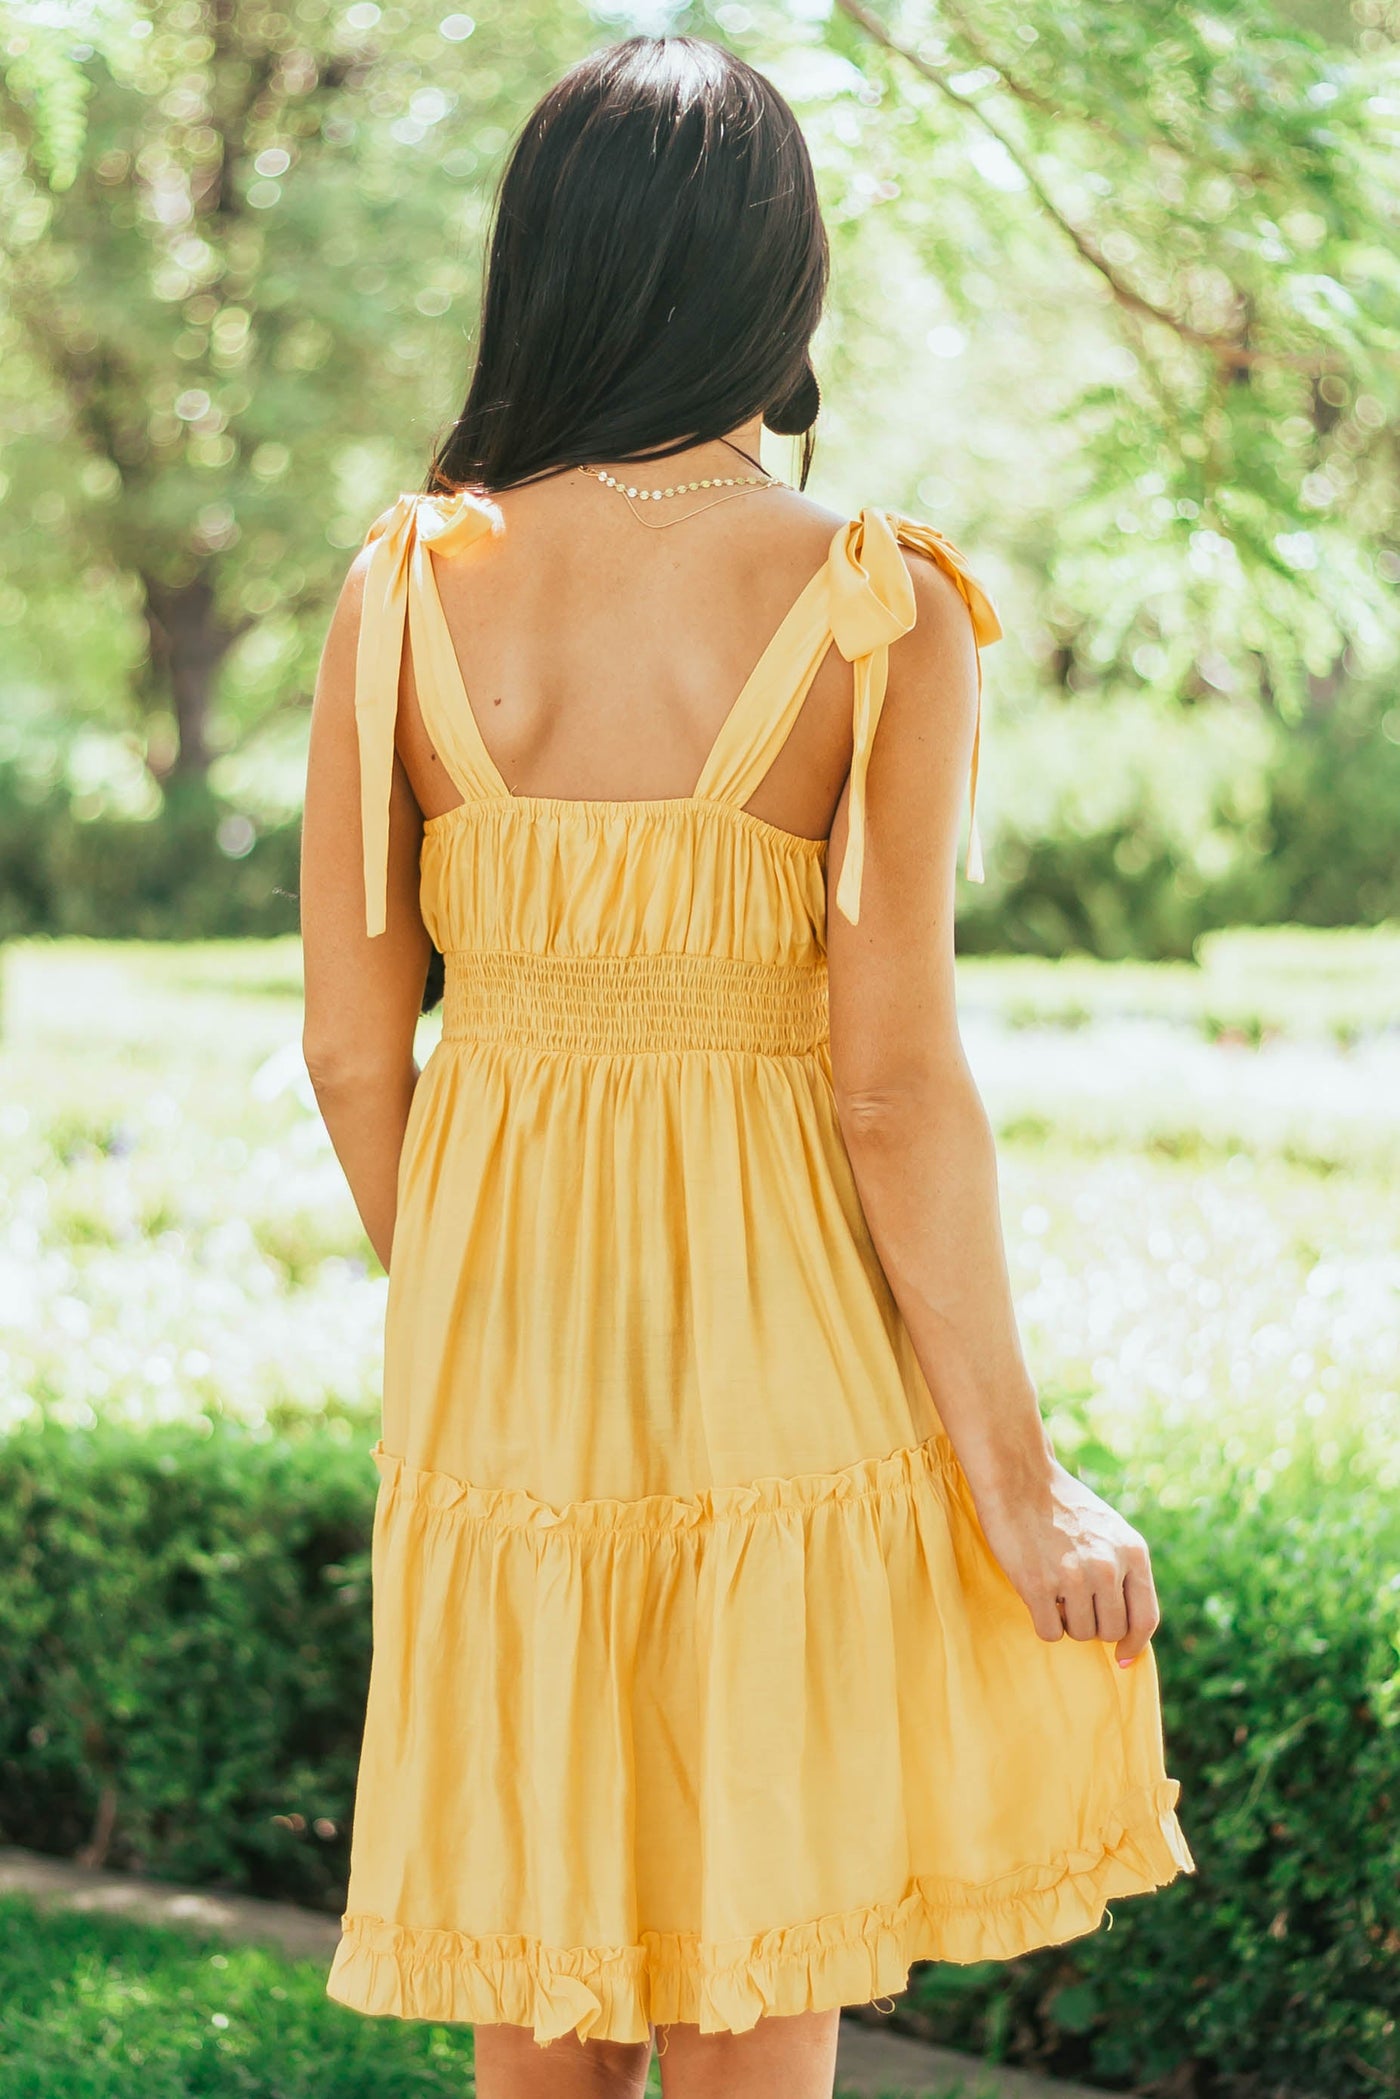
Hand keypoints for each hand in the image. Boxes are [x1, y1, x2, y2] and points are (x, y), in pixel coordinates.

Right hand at [969, 1458, 1160, 1666]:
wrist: (1018, 1475)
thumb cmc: (1061, 1504)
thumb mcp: (1108, 1529)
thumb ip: (1123, 1570)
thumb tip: (1131, 1630)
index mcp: (1132, 1551)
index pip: (1146, 1618)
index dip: (1134, 1643)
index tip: (1122, 1656)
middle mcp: (1107, 1566)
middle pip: (1110, 1631)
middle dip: (1092, 1626)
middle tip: (1073, 1605)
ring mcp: (1073, 1577)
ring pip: (1080, 1633)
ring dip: (1066, 1622)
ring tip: (1053, 1592)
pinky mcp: (1038, 1585)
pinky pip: (1050, 1632)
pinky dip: (1043, 1623)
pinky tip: (1036, 1598)